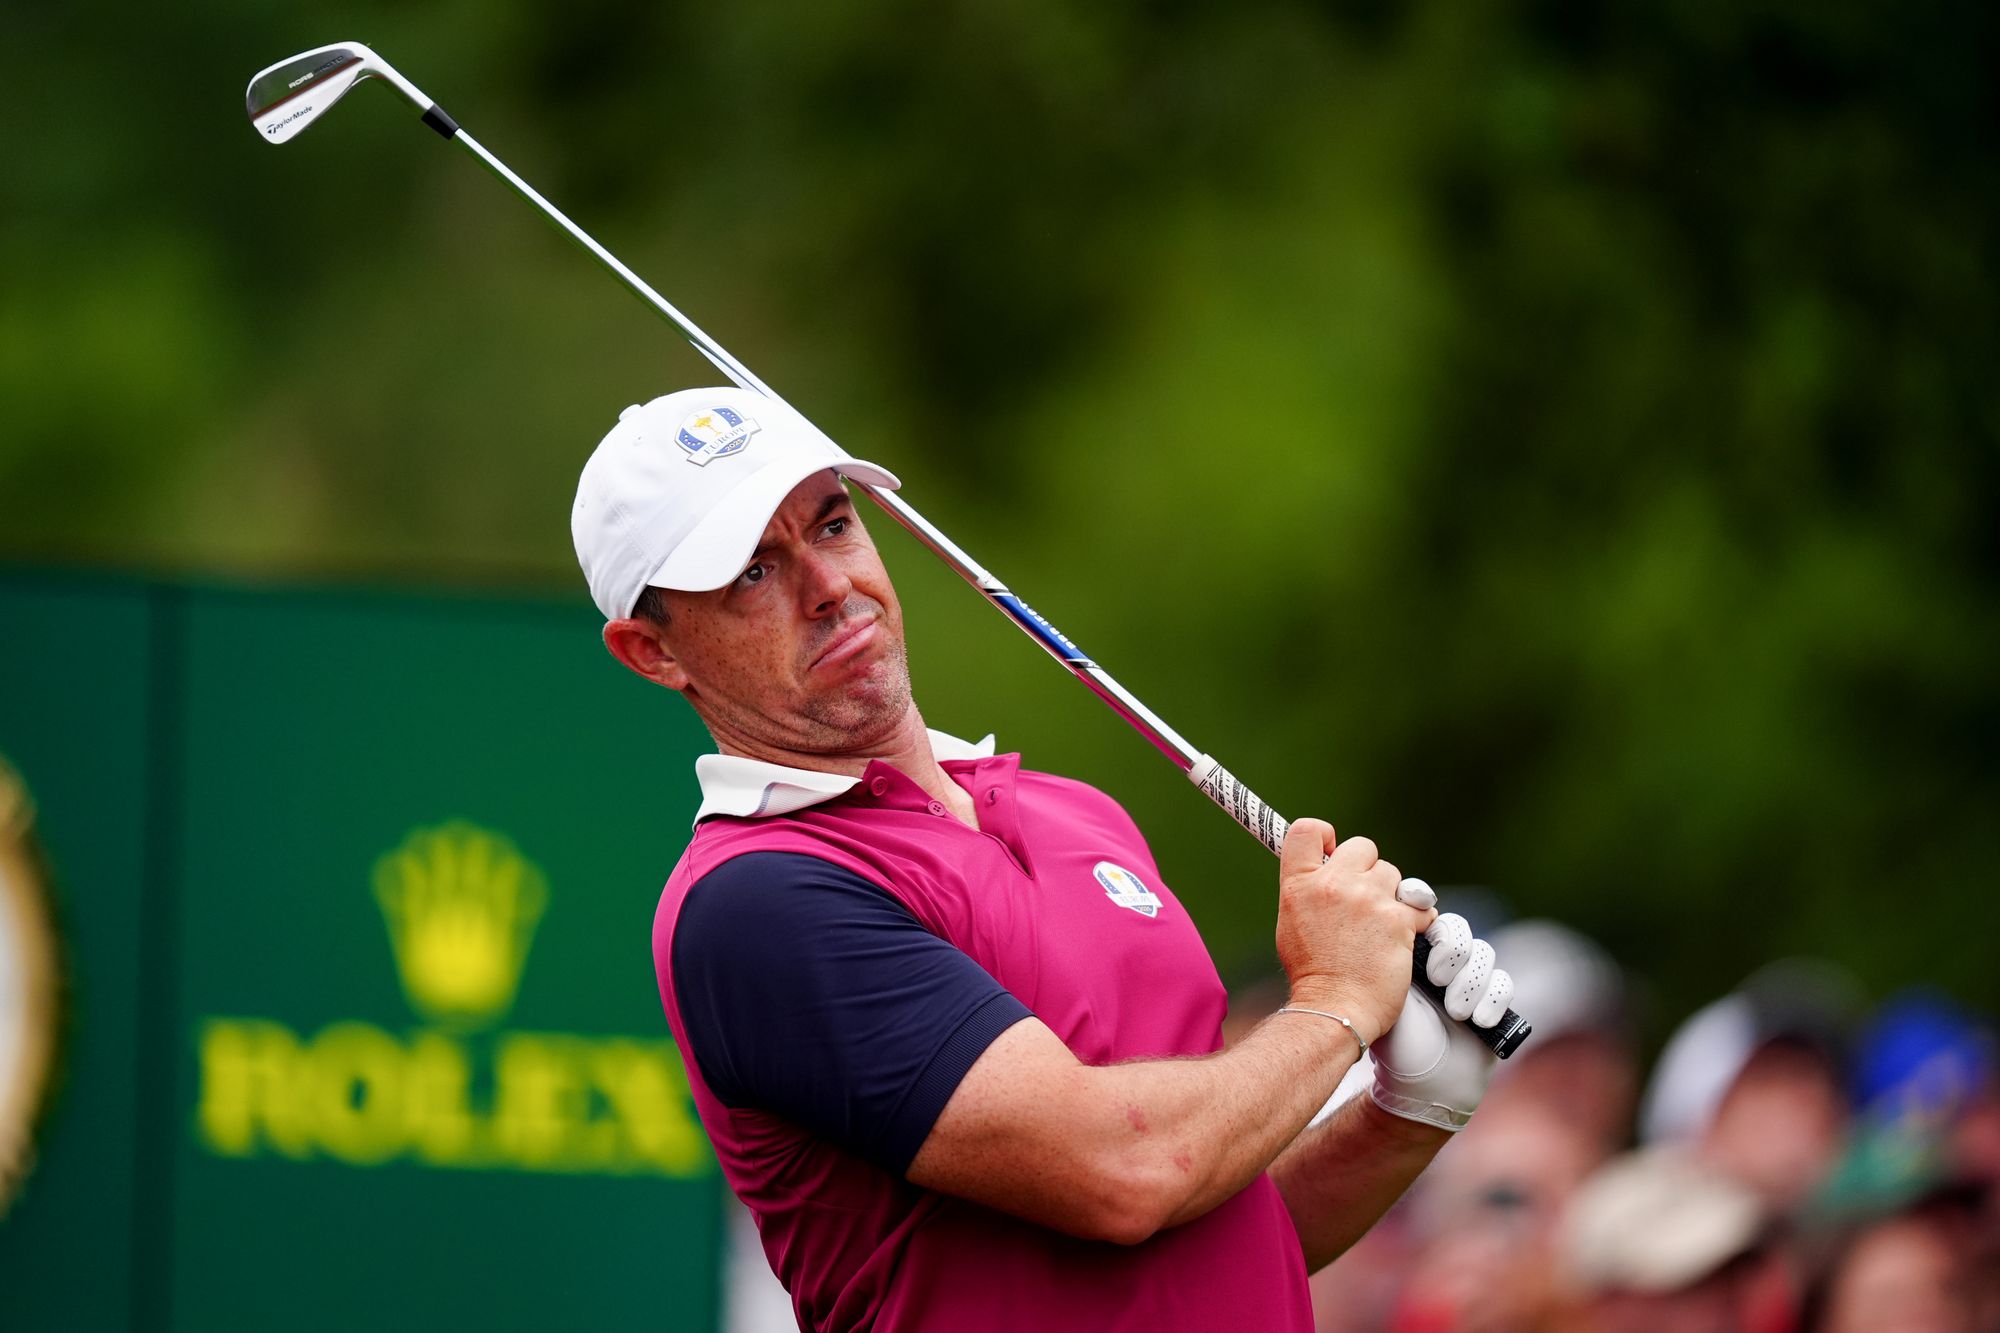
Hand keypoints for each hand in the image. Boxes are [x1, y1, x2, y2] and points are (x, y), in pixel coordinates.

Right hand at [1275, 820, 1436, 1046]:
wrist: (1334, 1010)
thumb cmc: (1313, 974)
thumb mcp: (1293, 922)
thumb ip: (1309, 891)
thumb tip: (1327, 870)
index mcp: (1300, 884)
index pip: (1308, 829)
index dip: (1326, 835)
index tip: (1334, 851)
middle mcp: (1333, 884)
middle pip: (1362, 847)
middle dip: (1368, 870)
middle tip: (1365, 900)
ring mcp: (1367, 899)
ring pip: (1394, 876)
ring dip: (1392, 896)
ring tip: (1381, 928)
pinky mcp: (1398, 919)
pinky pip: (1420, 906)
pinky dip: (1417, 921)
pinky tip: (1404, 938)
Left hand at [1370, 913, 1512, 1130]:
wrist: (1420, 1086)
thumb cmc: (1396, 1043)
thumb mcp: (1386, 996)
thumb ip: (1393, 958)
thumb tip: (1398, 919)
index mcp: (1413, 955)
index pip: (1430, 919)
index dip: (1434, 926)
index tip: (1425, 936)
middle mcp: (1443, 964)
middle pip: (1460, 930)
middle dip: (1453, 953)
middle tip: (1436, 980)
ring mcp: (1469, 982)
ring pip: (1485, 954)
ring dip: (1471, 983)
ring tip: (1455, 1014)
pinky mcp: (1492, 1003)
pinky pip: (1504, 984)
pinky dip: (1493, 1000)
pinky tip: (1478, 1021)